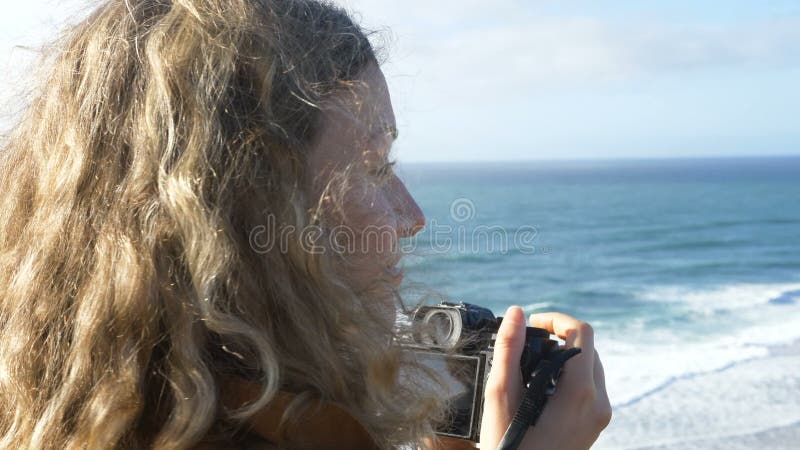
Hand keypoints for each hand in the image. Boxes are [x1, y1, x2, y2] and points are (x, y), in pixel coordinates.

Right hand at [479, 307, 610, 449]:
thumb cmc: (509, 447)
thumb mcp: (501, 397)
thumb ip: (509, 350)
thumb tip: (515, 313)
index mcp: (581, 394)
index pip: (581, 332)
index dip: (555, 319)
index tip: (530, 325)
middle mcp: (599, 403)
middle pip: (587, 347)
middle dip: (558, 337)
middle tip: (526, 345)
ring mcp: (600, 416)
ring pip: (590, 366)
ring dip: (563, 356)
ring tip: (529, 367)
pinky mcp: (594, 425)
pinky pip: (589, 386)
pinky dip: (568, 376)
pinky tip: (540, 389)